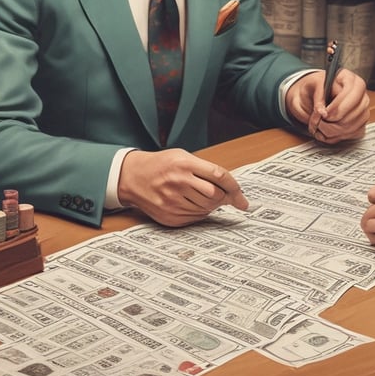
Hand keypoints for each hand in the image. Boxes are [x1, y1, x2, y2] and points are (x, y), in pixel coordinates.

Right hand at [117, 148, 248, 226]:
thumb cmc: (161, 165)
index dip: (234, 188)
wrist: (132, 177)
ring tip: (203, 198)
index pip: (219, 176)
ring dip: (212, 206)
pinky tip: (192, 204)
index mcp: (185, 164)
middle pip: (215, 195)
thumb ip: (205, 169)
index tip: (243, 199)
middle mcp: (179, 182)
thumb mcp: (182, 157)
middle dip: (224, 198)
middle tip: (224, 198)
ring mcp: (173, 201)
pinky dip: (200, 213)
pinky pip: (195, 218)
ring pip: (207, 209)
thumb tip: (230, 189)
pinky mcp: (169, 216)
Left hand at [286, 69, 369, 142]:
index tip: (325, 114)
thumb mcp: (311, 85)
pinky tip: (326, 132)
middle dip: (337, 121)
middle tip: (321, 122)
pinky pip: (354, 133)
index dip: (339, 106)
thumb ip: (317, 96)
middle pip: (358, 110)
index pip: (353, 92)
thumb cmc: (313, 88)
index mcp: (348, 78)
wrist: (310, 96)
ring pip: (356, 124)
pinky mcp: (360, 122)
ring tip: (320, 127)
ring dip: (335, 130)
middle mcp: (359, 93)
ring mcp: (362, 108)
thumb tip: (322, 111)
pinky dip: (338, 136)